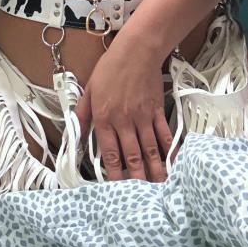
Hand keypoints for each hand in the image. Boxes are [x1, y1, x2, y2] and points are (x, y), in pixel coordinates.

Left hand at [74, 41, 174, 182]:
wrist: (136, 51)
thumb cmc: (111, 68)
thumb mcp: (89, 89)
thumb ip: (83, 112)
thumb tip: (74, 129)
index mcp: (104, 118)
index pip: (109, 152)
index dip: (113, 172)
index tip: (116, 188)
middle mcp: (124, 121)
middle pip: (131, 155)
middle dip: (137, 177)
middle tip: (142, 196)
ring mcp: (143, 117)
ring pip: (149, 149)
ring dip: (154, 169)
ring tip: (159, 186)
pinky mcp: (157, 111)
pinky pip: (164, 134)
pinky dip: (169, 149)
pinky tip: (173, 162)